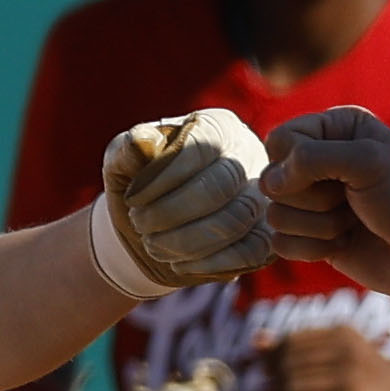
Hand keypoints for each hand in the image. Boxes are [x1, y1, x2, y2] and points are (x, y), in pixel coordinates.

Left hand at [91, 108, 270, 297]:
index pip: (199, 147)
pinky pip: (249, 252)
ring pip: (234, 222)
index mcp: (218, 127)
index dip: (161, 179)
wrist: (154, 230)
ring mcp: (263, 198)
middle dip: (170, 213)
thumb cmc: (140, 187)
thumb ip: (127, 151)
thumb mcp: (122, 165)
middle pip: (220, 186)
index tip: (131, 200)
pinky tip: (178, 263)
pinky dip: (207, 263)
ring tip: (153, 245)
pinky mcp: (267, 237)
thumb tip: (143, 141)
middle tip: (140, 225)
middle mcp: (248, 156)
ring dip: (184, 241)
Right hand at [262, 105, 389, 302]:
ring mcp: (315, 203)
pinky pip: (281, 244)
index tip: (337, 174)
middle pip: (271, 181)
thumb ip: (311, 159)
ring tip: (354, 223)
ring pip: (276, 216)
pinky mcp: (314, 239)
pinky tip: (345, 246)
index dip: (295, 162)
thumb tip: (267, 183)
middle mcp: (321, 163)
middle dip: (314, 198)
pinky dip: (314, 249)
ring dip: (318, 226)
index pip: (279, 140)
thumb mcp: (367, 162)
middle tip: (353, 201)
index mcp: (335, 130)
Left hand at [272, 322, 389, 390]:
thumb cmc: (374, 377)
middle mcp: (346, 349)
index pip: (288, 343)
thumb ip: (302, 346)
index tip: (287, 381)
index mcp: (341, 332)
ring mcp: (352, 377)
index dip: (277, 366)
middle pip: (286, 368)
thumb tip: (255, 341)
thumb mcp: (343, 352)